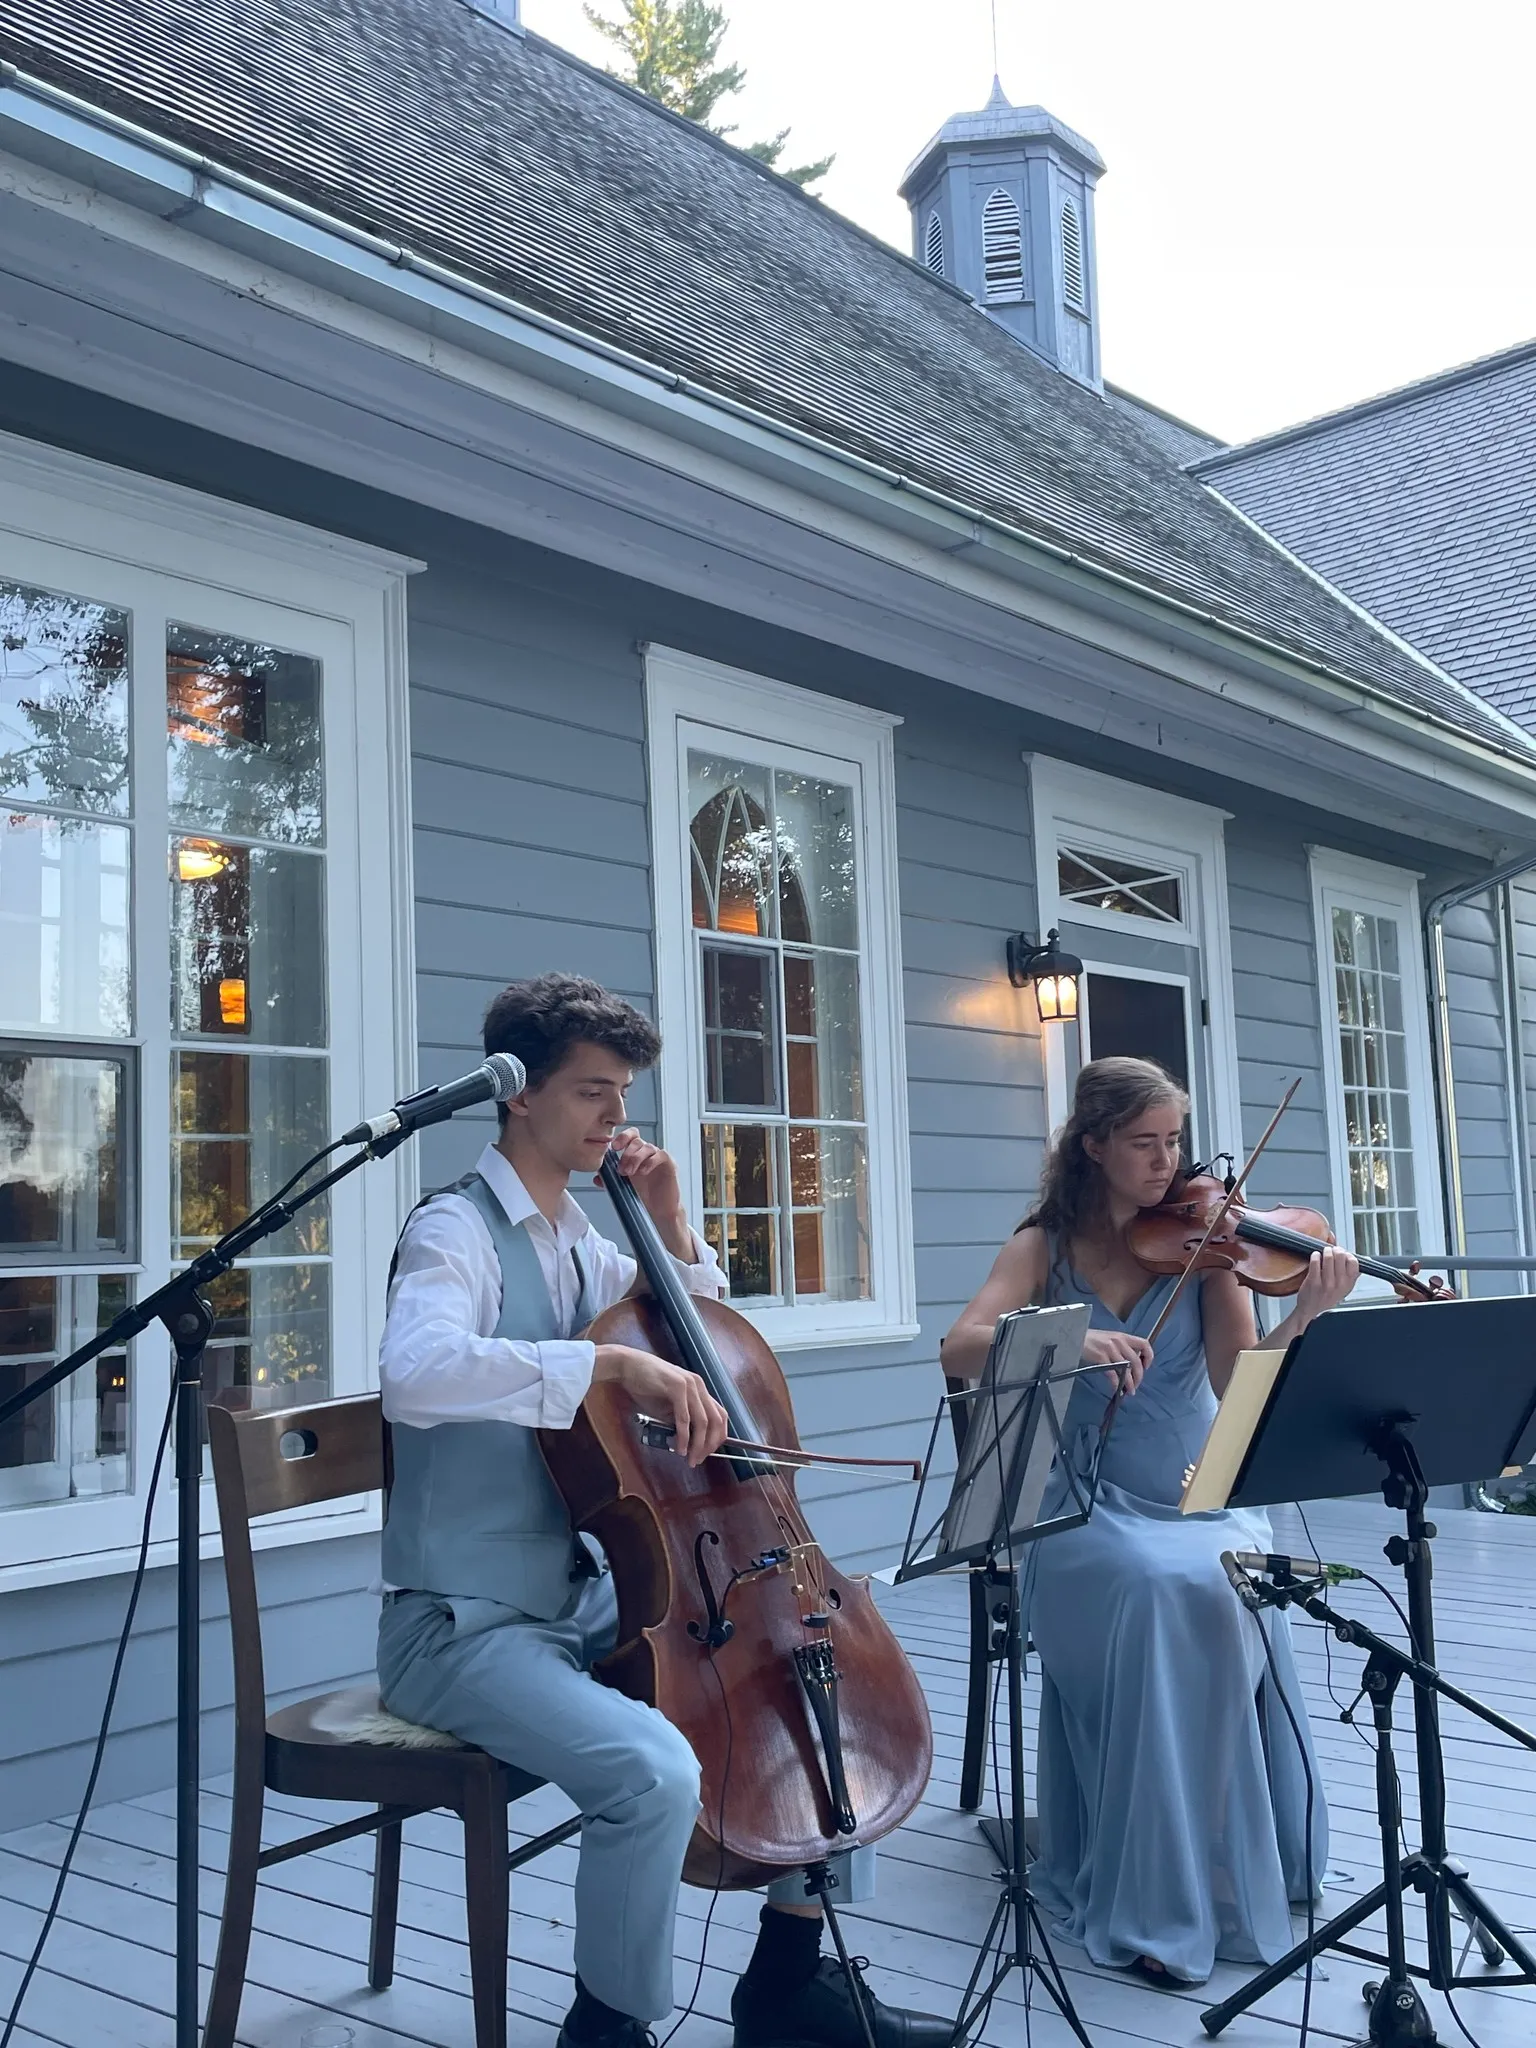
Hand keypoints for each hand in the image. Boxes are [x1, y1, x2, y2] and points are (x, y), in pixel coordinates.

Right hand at [592, 1344, 729, 1467]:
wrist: (628, 1366)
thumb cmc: (646, 1385)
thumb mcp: (668, 1406)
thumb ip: (680, 1419)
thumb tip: (688, 1441)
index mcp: (699, 1389)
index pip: (720, 1415)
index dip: (717, 1436)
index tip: (707, 1452)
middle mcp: (698, 1385)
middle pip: (716, 1420)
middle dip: (710, 1444)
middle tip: (699, 1459)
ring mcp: (689, 1385)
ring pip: (702, 1422)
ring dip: (698, 1444)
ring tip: (690, 1458)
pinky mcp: (676, 1387)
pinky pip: (684, 1418)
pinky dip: (683, 1436)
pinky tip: (680, 1448)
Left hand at [606, 1129, 690, 1252]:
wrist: (659, 1211)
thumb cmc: (643, 1196)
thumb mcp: (623, 1187)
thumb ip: (610, 1180)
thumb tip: (597, 1178)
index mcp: (635, 1154)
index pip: (630, 1136)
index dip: (622, 1137)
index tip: (613, 1147)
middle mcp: (647, 1153)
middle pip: (637, 1140)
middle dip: (627, 1153)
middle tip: (621, 1169)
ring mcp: (658, 1157)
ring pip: (648, 1147)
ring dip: (636, 1158)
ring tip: (629, 1173)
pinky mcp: (669, 1164)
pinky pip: (661, 1155)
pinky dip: (650, 1162)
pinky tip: (643, 1172)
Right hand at [1080, 1328, 1152, 1396]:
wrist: (1074, 1337)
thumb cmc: (1090, 1340)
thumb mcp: (1109, 1338)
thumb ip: (1120, 1347)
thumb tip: (1129, 1364)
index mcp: (1122, 1336)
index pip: (1144, 1344)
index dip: (1149, 1356)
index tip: (1146, 1367)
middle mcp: (1118, 1341)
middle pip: (1136, 1361)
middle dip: (1139, 1377)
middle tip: (1136, 1385)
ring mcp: (1110, 1349)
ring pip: (1126, 1370)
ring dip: (1129, 1383)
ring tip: (1129, 1391)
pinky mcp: (1101, 1358)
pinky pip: (1113, 1374)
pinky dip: (1117, 1384)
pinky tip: (1116, 1389)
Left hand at [1295, 1245, 1358, 1325]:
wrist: (1310, 1309)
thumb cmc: (1326, 1297)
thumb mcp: (1344, 1289)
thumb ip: (1353, 1275)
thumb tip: (1365, 1260)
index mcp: (1348, 1284)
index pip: (1354, 1263)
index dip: (1348, 1255)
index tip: (1343, 1254)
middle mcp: (1339, 1284)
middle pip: (1341, 1257)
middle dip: (1336, 1250)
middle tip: (1332, 1250)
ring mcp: (1326, 1283)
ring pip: (1328, 1258)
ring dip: (1325, 1251)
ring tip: (1324, 1252)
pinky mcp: (1313, 1282)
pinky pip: (1315, 1262)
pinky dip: (1315, 1255)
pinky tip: (1315, 1256)